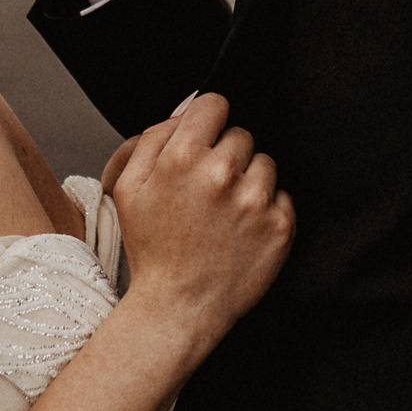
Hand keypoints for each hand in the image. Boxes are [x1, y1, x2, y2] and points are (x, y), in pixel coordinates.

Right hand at [110, 94, 294, 351]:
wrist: (180, 307)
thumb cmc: (153, 248)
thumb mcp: (129, 188)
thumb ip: (154, 138)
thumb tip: (188, 106)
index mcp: (182, 157)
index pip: (214, 104)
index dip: (207, 124)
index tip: (203, 145)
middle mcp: (222, 174)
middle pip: (241, 134)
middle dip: (226, 156)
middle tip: (208, 193)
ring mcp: (255, 200)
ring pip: (265, 163)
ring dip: (249, 182)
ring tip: (225, 214)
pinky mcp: (280, 225)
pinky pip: (282, 195)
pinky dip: (267, 209)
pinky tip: (243, 231)